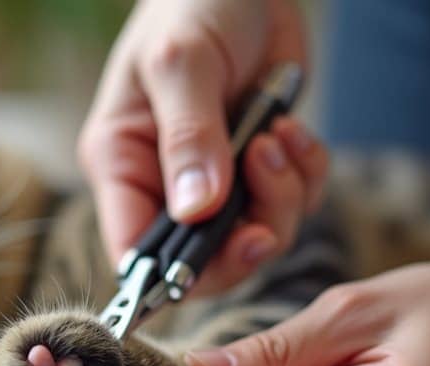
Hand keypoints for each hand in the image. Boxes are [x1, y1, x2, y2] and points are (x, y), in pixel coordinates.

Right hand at [79, 0, 327, 293]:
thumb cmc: (191, 5)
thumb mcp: (182, 62)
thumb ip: (189, 137)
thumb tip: (197, 212)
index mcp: (122, 164)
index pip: (134, 252)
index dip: (171, 275)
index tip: (220, 256)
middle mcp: (164, 185)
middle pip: (203, 263)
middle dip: (245, 237)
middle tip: (266, 192)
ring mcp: (215, 182)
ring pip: (256, 238)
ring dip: (282, 197)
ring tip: (277, 136)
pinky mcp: (258, 171)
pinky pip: (294, 204)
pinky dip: (306, 175)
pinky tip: (293, 129)